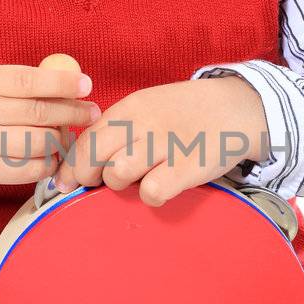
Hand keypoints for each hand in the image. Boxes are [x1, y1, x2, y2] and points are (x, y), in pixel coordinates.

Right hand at [0, 63, 101, 204]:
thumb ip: (16, 84)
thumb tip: (69, 85)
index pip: (30, 80)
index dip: (63, 83)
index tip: (86, 86)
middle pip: (39, 114)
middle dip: (73, 114)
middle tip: (91, 113)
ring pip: (38, 143)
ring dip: (61, 141)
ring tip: (67, 137)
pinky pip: (28, 170)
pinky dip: (47, 164)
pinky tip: (52, 158)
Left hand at [52, 76, 267, 207]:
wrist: (236, 108)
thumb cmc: (185, 114)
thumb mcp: (147, 108)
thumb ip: (116, 129)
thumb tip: (79, 161)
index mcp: (129, 108)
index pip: (85, 139)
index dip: (70, 166)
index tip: (66, 182)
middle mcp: (142, 123)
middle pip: (92, 157)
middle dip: (86, 177)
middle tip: (97, 184)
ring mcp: (165, 145)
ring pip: (117, 175)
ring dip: (122, 184)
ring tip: (139, 178)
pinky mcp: (187, 167)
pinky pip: (151, 192)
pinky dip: (153, 195)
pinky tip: (163, 186)